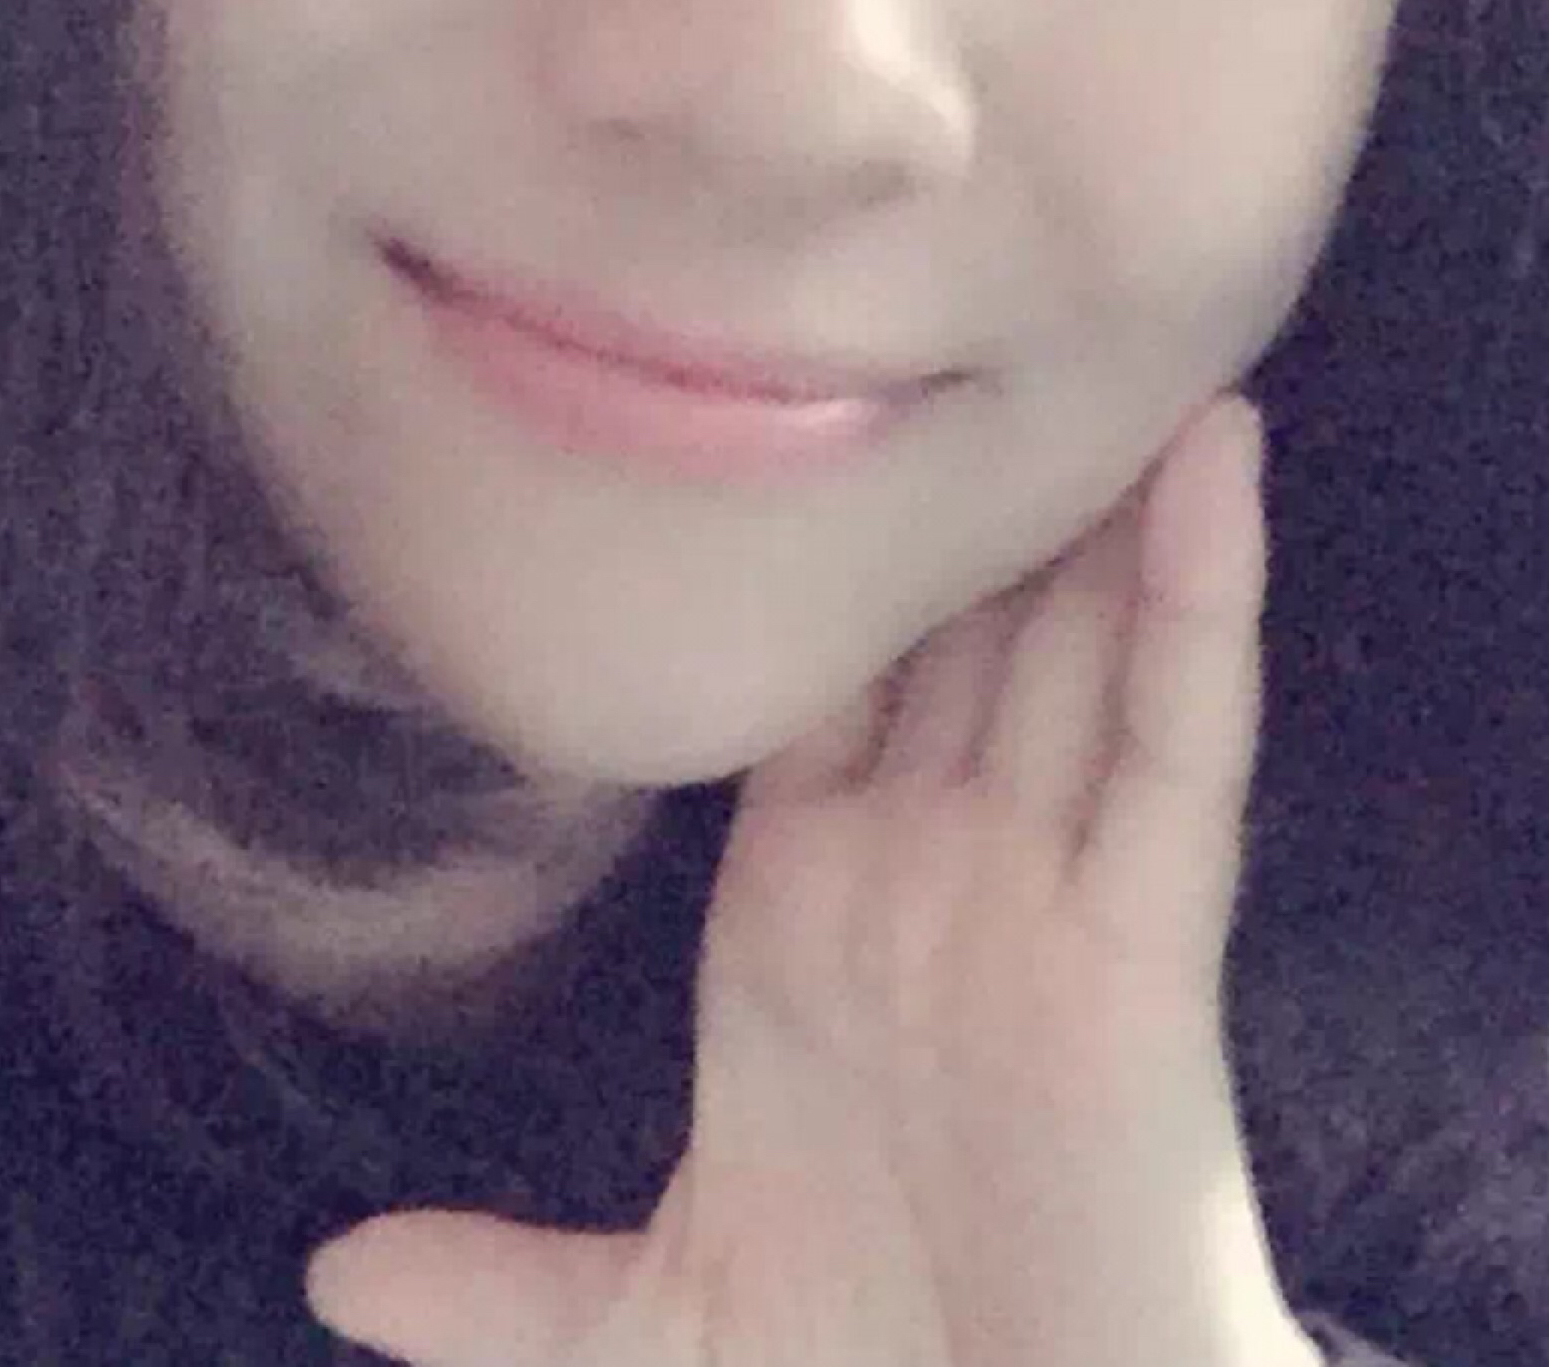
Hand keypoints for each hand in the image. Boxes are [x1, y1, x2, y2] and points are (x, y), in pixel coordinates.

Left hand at [305, 394, 1317, 1366]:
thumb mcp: (650, 1329)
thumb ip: (502, 1287)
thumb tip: (335, 1271)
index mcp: (810, 912)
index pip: (820, 673)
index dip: (818, 540)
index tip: (791, 386)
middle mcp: (932, 867)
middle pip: (956, 619)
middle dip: (964, 473)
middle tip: (954, 285)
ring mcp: (1045, 887)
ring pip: (1073, 634)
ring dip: (1093, 481)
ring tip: (1100, 309)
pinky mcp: (1145, 936)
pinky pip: (1180, 736)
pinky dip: (1202, 593)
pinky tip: (1213, 454)